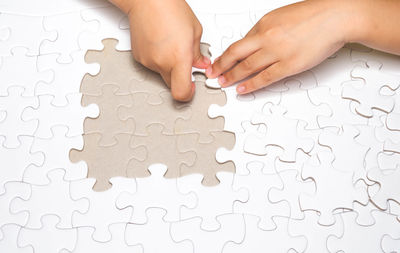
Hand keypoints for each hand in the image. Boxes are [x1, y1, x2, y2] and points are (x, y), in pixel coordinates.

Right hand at [114, 0, 209, 100]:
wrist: (147, 0)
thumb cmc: (170, 8)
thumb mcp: (195, 31)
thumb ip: (198, 53)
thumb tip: (200, 64)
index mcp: (179, 58)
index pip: (181, 92)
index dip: (188, 95)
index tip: (192, 89)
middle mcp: (162, 63)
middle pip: (172, 85)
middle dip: (180, 78)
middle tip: (183, 62)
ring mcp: (148, 61)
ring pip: (162, 74)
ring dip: (168, 66)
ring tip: (170, 45)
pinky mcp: (139, 57)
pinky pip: (152, 65)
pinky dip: (158, 59)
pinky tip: (160, 43)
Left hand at [206, 0, 356, 93]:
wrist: (336, 17)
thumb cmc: (313, 15)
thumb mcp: (282, 16)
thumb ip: (266, 30)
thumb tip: (253, 42)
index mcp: (264, 24)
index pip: (239, 42)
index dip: (226, 54)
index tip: (219, 61)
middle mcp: (267, 37)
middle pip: (236, 54)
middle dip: (222, 66)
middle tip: (213, 74)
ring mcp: (277, 52)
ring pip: (247, 67)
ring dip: (232, 76)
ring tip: (224, 83)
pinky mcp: (289, 65)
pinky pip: (265, 78)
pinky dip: (251, 84)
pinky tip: (242, 89)